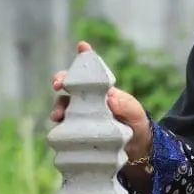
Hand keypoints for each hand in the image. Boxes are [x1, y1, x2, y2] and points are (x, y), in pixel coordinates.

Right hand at [51, 40, 152, 160]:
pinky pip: (64, 127)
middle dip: (61, 80)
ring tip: (56, 116)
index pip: (91, 70)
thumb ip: (125, 105)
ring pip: (63, 105)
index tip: (82, 46)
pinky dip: (59, 127)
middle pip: (69, 84)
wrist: (136, 148)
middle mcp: (87, 99)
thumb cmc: (136, 123)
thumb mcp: (135, 113)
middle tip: (57, 84)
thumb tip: (110, 98)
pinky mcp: (77, 131)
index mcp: (101, 89)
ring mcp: (80, 115)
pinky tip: (58, 131)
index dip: (84, 56)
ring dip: (57, 107)